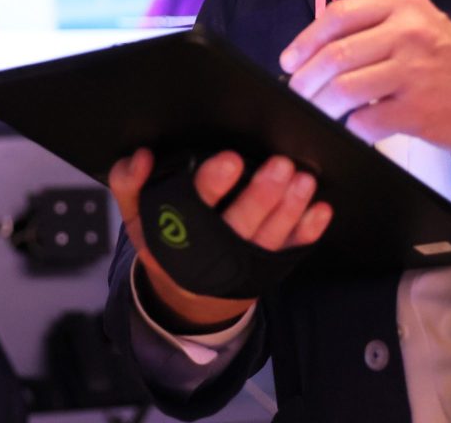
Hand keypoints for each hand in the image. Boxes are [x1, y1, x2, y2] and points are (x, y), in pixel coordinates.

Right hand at [109, 148, 330, 328]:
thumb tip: (142, 156)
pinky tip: (321, 211)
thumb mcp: (138, 216)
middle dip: (262, 195)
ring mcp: (244, 261)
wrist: (187, 294)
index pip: (193, 205)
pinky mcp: (268, 266)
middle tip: (280, 165)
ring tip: (303, 181)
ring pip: (269, 235)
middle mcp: (213, 250)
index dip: (212, 184)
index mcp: (178, 233)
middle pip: (240, 223)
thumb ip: (129, 183)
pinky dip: (307, 231)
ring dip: (290, 208)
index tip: (231, 161)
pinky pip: (290, 249)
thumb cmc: (166, 239)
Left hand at [281, 0, 450, 152]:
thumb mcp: (418, 24)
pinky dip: (351, 126)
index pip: (340, 15)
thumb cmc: (448, 61)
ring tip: (316, 110)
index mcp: (403, 6)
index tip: (290, 60)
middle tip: (297, 91)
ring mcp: (413, 72)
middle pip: (336, 54)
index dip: (306, 39)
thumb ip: (373, 26)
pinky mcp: (417, 110)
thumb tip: (316, 50)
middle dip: (305, 78)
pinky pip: (366, 120)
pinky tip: (352, 126)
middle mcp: (408, 33)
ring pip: (344, 88)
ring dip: (321, 104)